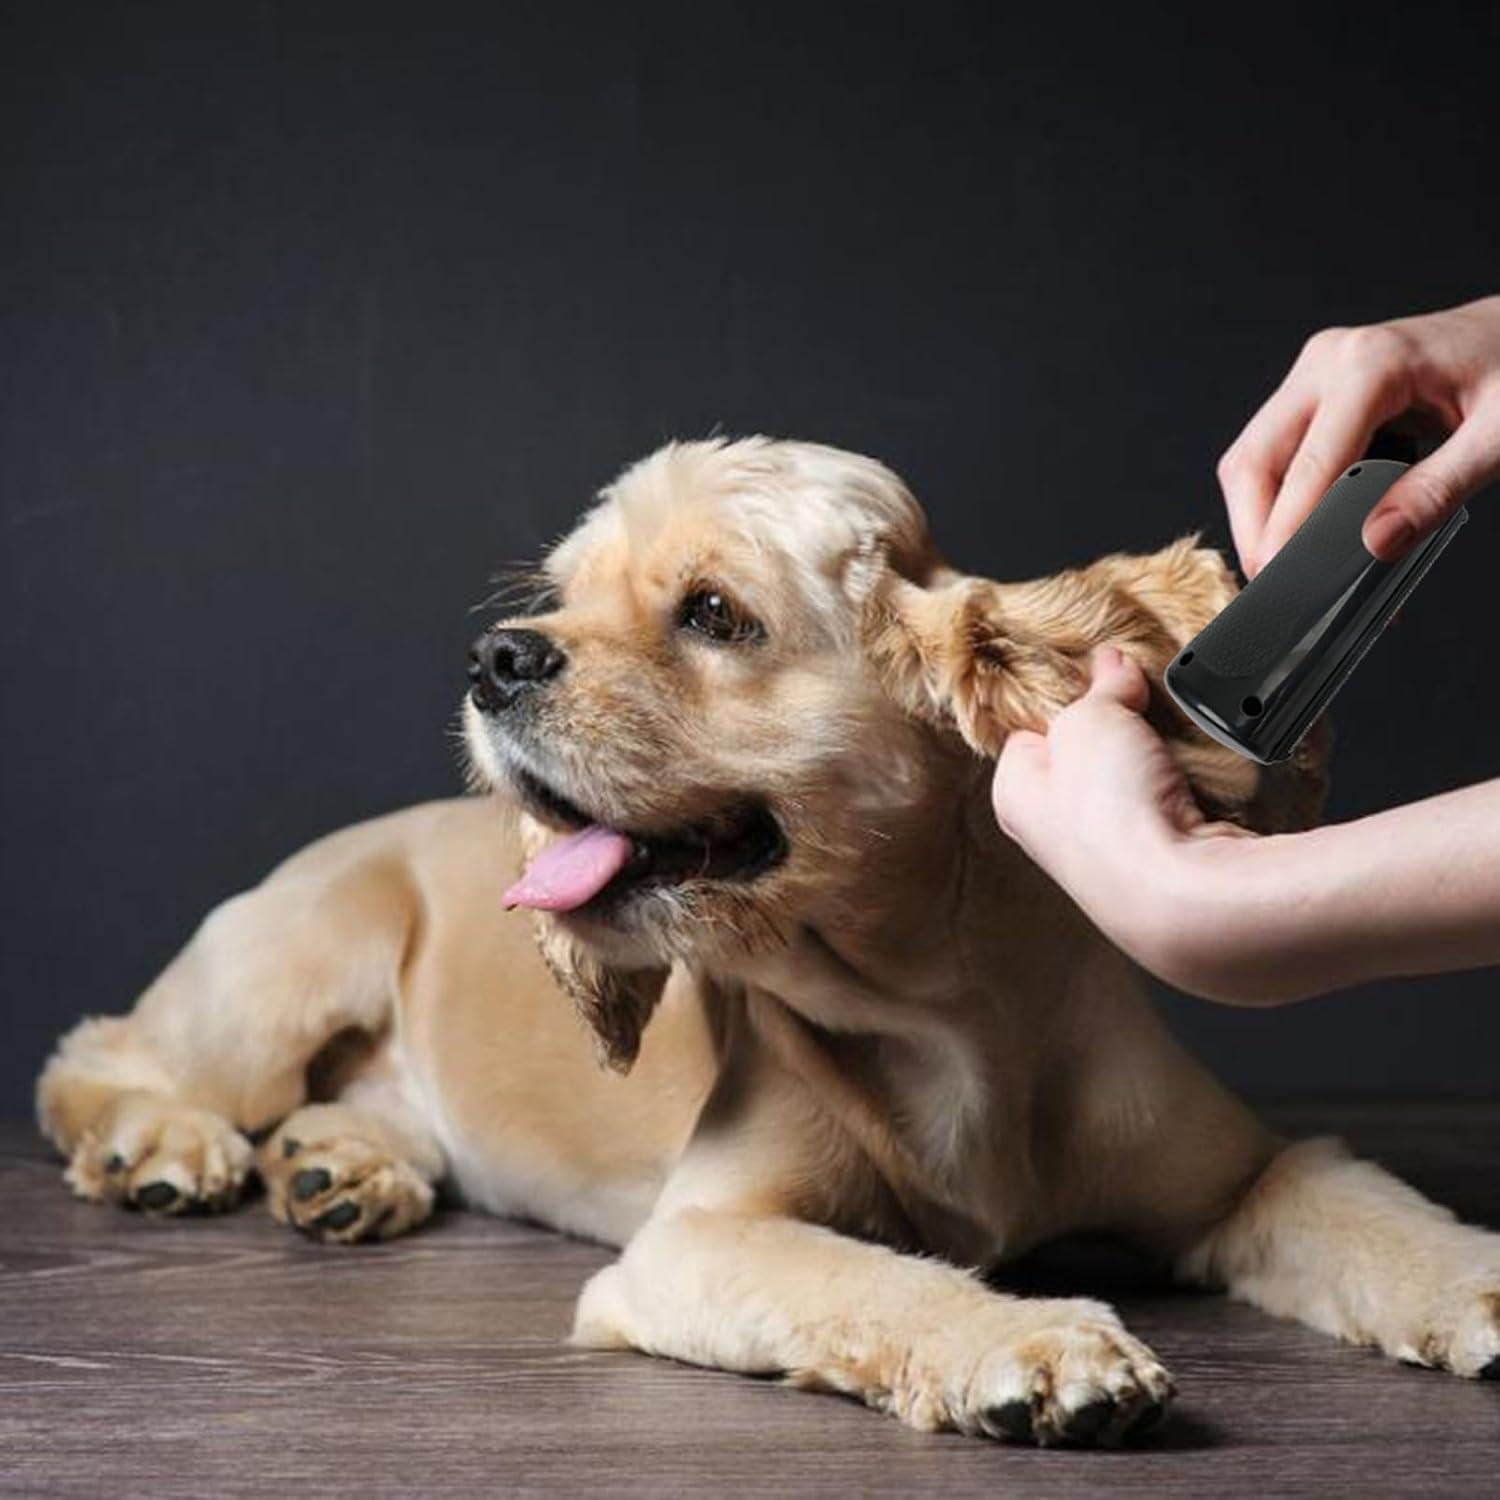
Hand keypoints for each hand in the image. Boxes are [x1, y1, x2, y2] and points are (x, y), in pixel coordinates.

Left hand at [992, 647, 1499, 1003]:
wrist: (1182, 895)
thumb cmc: (1113, 810)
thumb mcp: (1093, 718)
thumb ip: (1103, 686)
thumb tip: (1111, 661)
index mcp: (1015, 795)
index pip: (1029, 733)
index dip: (1064, 702)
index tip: (1098, 681)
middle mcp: (1054, 832)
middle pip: (1087, 757)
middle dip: (1118, 729)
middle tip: (1143, 706)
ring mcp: (1109, 856)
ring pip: (1135, 784)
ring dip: (1158, 759)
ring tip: (1176, 743)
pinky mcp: (1162, 868)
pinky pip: (1174, 810)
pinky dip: (1189, 790)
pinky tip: (1201, 780)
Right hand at [1217, 295, 1499, 574]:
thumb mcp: (1498, 435)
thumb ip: (1438, 489)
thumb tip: (1377, 542)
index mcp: (1372, 362)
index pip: (1310, 461)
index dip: (1290, 525)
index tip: (1282, 575)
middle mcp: (1329, 362)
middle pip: (1255, 458)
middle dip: (1256, 527)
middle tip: (1273, 582)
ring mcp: (1315, 375)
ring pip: (1252, 458)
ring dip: (1259, 516)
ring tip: (1287, 564)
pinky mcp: (1313, 392)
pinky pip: (1272, 454)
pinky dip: (1278, 500)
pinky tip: (1300, 532)